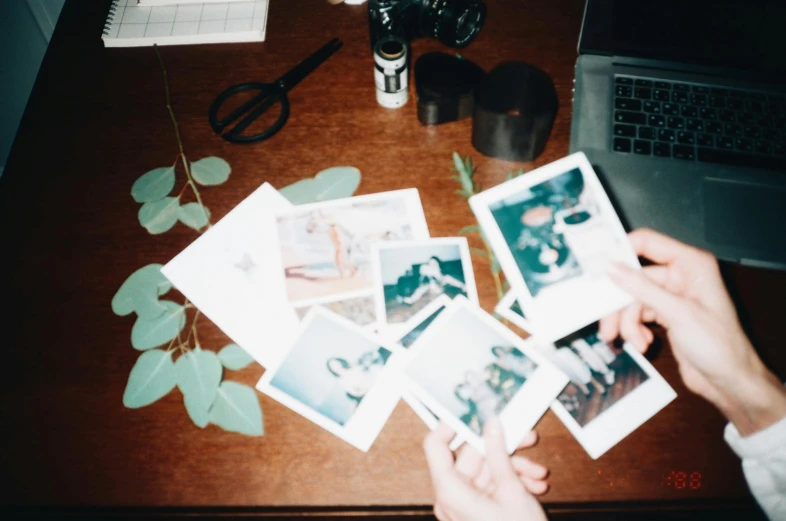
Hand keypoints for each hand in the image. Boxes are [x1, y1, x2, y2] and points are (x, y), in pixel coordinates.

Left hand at [423, 419, 547, 520]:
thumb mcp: (511, 489)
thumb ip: (499, 452)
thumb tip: (491, 424)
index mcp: (450, 490)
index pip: (436, 445)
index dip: (452, 424)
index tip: (473, 411)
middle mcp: (450, 498)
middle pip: (471, 457)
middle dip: (503, 449)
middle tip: (527, 438)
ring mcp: (462, 507)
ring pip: (485, 472)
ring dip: (513, 469)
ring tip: (538, 474)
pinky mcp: (474, 512)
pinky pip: (489, 488)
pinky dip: (510, 483)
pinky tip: (533, 486)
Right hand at [600, 228, 785, 434]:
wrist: (729, 381)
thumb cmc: (720, 346)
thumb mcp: (678, 313)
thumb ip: (642, 289)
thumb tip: (613, 269)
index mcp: (691, 264)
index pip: (647, 243)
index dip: (622, 253)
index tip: (599, 268)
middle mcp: (680, 276)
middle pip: (634, 279)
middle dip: (621, 305)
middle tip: (609, 324)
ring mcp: (672, 296)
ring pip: (632, 300)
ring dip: (628, 323)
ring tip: (635, 342)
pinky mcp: (665, 314)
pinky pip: (638, 315)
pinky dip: (635, 330)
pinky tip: (643, 343)